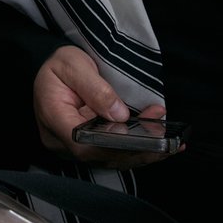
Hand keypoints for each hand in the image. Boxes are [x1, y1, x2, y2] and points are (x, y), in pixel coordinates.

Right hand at [34, 46, 171, 168]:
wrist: (56, 69)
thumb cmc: (59, 65)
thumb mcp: (72, 64)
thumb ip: (95, 88)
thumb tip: (120, 114)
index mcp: (53, 118)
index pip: (83, 144)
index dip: (114, 145)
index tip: (141, 136)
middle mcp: (61, 140)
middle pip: (101, 155)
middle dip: (137, 148)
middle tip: (165, 136)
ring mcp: (74, 146)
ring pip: (110, 158)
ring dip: (142, 150)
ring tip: (169, 138)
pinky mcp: (89, 146)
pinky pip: (113, 153)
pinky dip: (137, 149)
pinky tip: (159, 141)